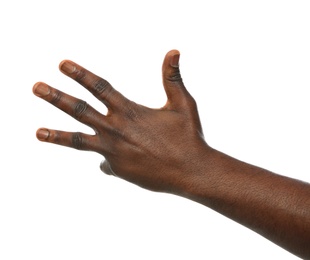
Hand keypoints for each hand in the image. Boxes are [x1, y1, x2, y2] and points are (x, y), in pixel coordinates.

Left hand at [33, 50, 209, 193]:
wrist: (191, 172)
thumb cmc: (188, 137)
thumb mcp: (182, 103)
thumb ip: (172, 78)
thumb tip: (174, 51)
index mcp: (130, 111)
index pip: (100, 88)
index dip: (81, 74)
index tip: (62, 65)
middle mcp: (117, 130)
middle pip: (79, 110)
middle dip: (56, 97)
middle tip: (36, 87)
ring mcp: (113, 151)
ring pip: (78, 141)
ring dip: (56, 135)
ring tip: (37, 132)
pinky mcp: (116, 168)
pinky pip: (104, 162)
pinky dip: (106, 159)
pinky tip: (116, 161)